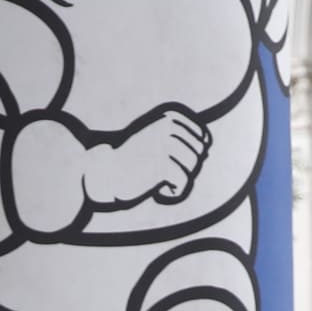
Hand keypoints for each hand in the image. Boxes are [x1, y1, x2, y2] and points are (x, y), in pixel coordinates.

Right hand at [83, 107, 210, 210]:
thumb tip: (208, 146)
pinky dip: (171, 193)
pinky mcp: (161, 164)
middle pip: (199, 155)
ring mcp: (165, 144)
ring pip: (192, 169)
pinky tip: (157, 191)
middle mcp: (169, 126)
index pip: (203, 140)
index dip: (191, 156)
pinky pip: (182, 184)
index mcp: (170, 116)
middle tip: (160, 173)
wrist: (103, 173)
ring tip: (157, 180)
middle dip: (185, 169)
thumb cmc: (131, 160)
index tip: (168, 161)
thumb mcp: (156, 139)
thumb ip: (181, 138)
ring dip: (177, 181)